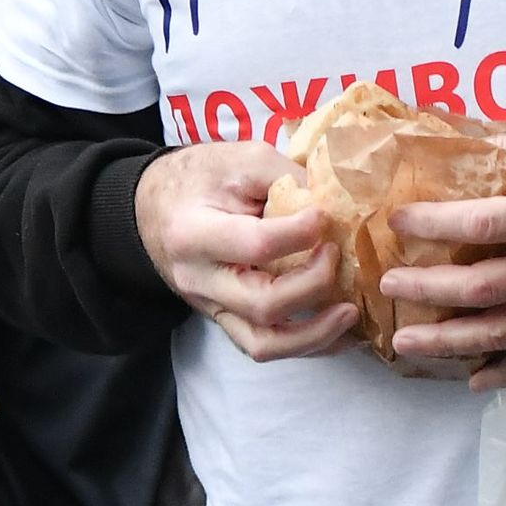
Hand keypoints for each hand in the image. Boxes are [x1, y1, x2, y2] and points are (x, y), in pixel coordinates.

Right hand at [133, 144, 354, 361]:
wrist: (154, 207)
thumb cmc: (199, 178)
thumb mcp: (240, 159)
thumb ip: (287, 176)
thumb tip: (338, 204)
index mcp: (195, 234)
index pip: (255, 245)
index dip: (300, 233)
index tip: (324, 214)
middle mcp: (201, 281)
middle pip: (262, 304)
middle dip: (313, 285)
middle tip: (337, 254)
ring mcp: (213, 307)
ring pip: (263, 343)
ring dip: (315, 334)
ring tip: (351, 312)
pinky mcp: (227, 320)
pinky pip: (265, 346)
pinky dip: (308, 345)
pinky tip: (341, 331)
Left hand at [375, 124, 505, 391]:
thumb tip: (458, 151)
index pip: (486, 224)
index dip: (436, 223)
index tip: (398, 220)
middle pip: (484, 288)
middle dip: (429, 289)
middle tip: (389, 284)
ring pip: (503, 333)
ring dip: (450, 342)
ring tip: (406, 340)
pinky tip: (473, 379)